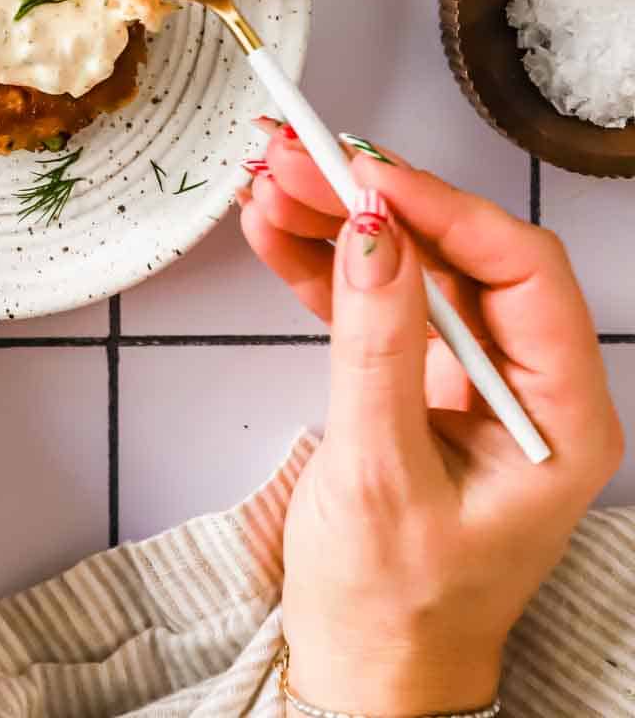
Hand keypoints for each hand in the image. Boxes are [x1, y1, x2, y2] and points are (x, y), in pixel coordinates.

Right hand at [240, 122, 622, 716]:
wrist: (365, 678)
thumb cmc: (396, 608)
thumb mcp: (382, 476)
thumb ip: (377, 345)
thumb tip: (371, 230)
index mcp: (559, 416)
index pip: (522, 272)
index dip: (445, 211)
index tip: (366, 176)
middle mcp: (525, 386)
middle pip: (457, 255)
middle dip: (374, 202)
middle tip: (297, 160)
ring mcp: (468, 381)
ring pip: (409, 267)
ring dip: (336, 223)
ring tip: (268, 183)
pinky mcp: (415, 383)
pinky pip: (372, 303)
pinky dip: (321, 267)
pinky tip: (273, 232)